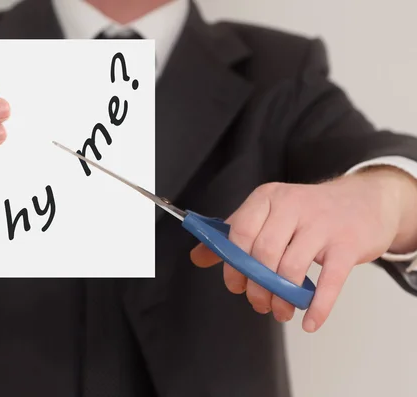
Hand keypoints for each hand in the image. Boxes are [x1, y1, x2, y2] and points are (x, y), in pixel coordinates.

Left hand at [190, 167, 416, 331]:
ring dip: (282, 299)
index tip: (235, 285)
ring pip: (291, 268)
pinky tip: (309, 321)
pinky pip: (329, 280)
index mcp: (267, 198)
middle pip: (263, 253)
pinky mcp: (348, 244)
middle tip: (259, 302)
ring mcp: (322, 224)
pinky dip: (317, 306)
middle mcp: (293, 206)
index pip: (240, 232)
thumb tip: (198, 256)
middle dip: (257, 286)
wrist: (364, 200)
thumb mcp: (268, 213)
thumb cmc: (309, 212)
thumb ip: (232, 234)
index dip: (233, 265)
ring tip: (281, 310)